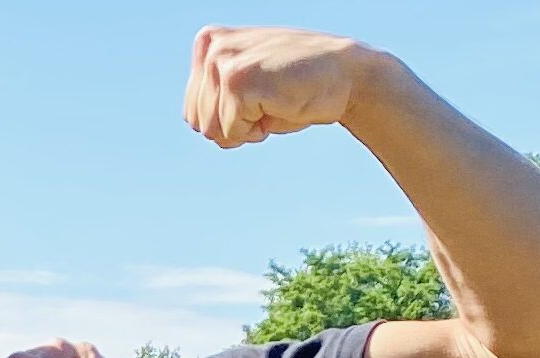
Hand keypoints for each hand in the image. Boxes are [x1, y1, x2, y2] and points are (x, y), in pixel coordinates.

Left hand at [182, 26, 381, 148]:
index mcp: (208, 43)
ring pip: (211, 130)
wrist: (348, 77)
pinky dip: (256, 131)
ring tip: (273, 101)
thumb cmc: (298, 86)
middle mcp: (211, 47)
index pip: (191, 112)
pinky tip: (280, 105)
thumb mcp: (248, 82)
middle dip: (233, 126)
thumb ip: (215, 92)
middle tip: (268, 101)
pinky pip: (232, 132)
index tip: (257, 98)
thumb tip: (192, 121)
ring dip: (245, 128)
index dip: (225, 120)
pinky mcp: (238, 80)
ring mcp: (223, 61)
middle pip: (197, 122)